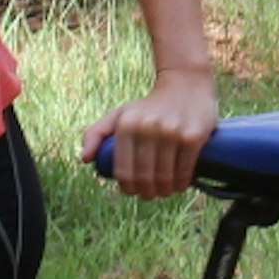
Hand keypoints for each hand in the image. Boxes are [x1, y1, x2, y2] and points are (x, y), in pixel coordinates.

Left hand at [80, 71, 218, 200]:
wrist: (186, 85)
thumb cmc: (149, 106)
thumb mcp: (120, 114)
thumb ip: (96, 133)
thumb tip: (86, 159)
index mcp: (126, 125)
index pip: (123, 172)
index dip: (128, 188)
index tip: (134, 190)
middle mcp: (146, 128)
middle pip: (144, 178)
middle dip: (147, 193)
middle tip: (152, 193)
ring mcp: (171, 132)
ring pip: (164, 178)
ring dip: (164, 192)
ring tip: (165, 191)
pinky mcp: (192, 136)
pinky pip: (184, 171)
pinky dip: (180, 184)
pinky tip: (179, 186)